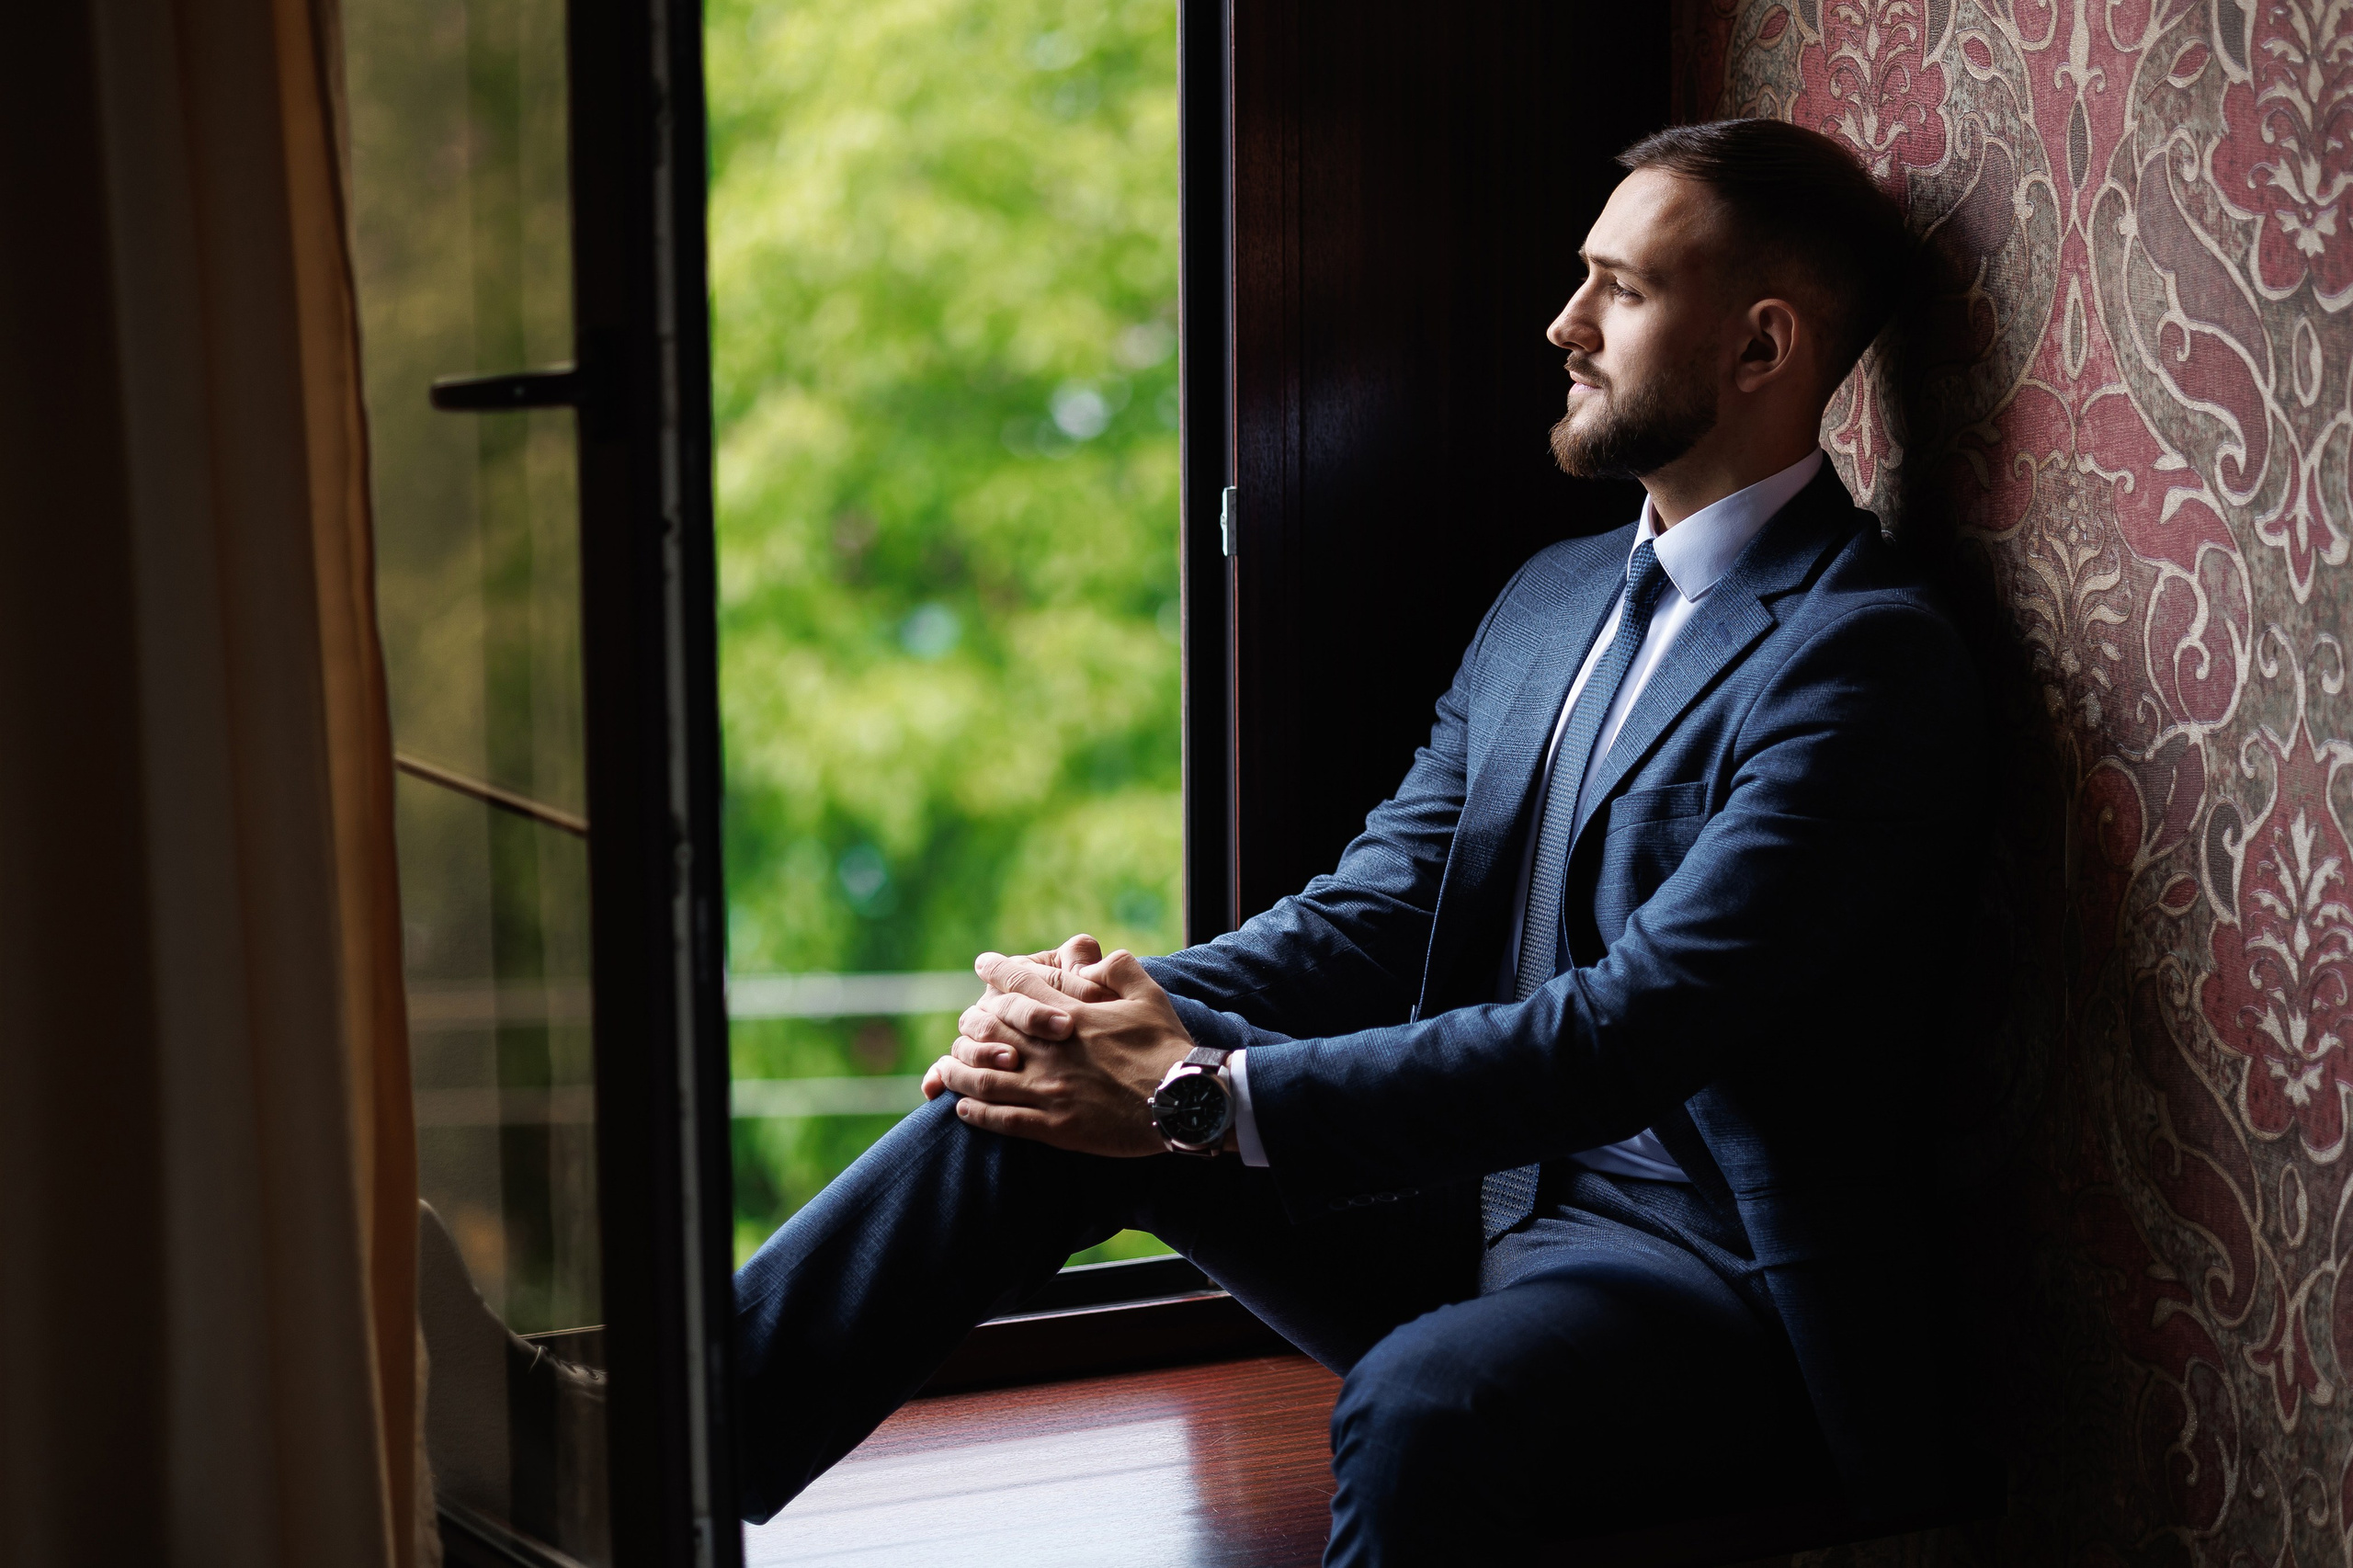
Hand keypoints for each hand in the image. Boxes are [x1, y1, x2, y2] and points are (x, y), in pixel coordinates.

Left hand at [925, 947, 1197, 1156]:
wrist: (1183, 1101)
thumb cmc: (1168, 1046)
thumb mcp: (1148, 994)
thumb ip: (1118, 968)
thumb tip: (1094, 958)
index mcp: (1070, 1016)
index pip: (1021, 985)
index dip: (997, 972)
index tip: (983, 964)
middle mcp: (1050, 1051)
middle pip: (990, 1032)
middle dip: (971, 1025)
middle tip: (962, 1022)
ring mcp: (1049, 1091)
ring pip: (985, 1079)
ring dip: (960, 1071)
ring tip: (946, 1069)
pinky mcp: (1055, 1127)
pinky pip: (1001, 1120)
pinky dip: (976, 1112)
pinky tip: (964, 1108)